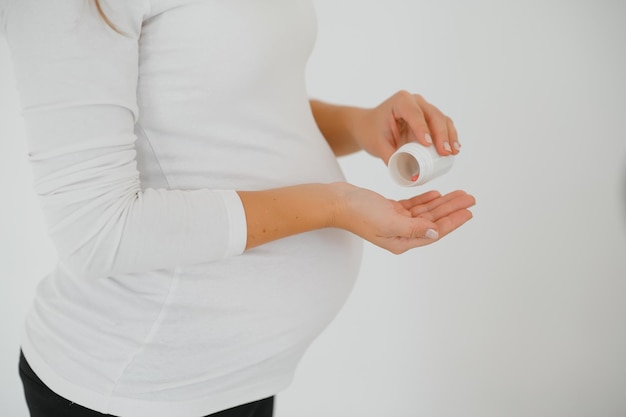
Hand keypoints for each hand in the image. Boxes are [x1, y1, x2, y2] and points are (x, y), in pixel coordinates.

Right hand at [333, 183, 474, 253]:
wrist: (338, 202)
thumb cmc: (359, 213)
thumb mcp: (389, 222)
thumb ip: (414, 228)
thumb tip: (435, 232)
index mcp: (402, 241)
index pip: (434, 231)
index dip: (453, 221)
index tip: (468, 212)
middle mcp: (401, 233)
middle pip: (433, 221)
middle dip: (452, 209)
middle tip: (470, 199)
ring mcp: (395, 221)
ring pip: (426, 212)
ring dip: (442, 202)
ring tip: (459, 194)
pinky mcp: (389, 210)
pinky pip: (413, 206)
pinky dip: (425, 200)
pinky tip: (437, 194)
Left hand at [352, 90, 460, 163]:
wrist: (369, 126)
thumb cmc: (372, 132)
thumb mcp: (377, 145)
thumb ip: (391, 158)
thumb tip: (410, 175)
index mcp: (400, 101)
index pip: (414, 113)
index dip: (422, 128)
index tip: (428, 144)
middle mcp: (415, 101)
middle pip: (433, 115)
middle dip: (441, 134)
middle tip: (444, 152)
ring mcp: (425, 108)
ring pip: (442, 119)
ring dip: (450, 135)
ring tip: (453, 152)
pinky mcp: (430, 118)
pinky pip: (444, 125)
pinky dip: (450, 136)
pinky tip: (454, 148)